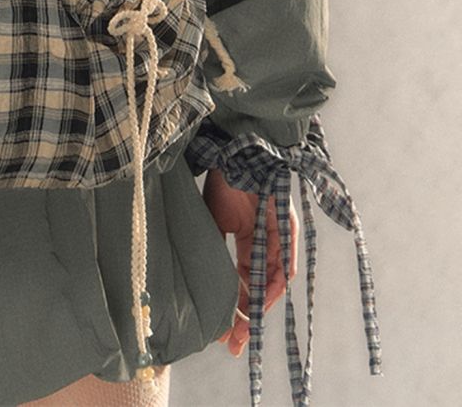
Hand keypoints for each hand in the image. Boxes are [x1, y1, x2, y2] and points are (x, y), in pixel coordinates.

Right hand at [201, 167, 298, 356]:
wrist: (231, 150)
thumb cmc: (220, 180)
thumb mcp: (211, 222)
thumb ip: (213, 252)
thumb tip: (204, 288)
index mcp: (245, 238)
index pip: (242, 281)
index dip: (233, 308)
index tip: (222, 335)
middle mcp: (265, 241)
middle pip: (259, 287)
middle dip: (246, 316)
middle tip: (232, 342)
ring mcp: (277, 235)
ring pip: (272, 281)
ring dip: (259, 306)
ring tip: (243, 328)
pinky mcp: (287, 227)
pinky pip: (283, 263)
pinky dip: (273, 284)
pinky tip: (261, 300)